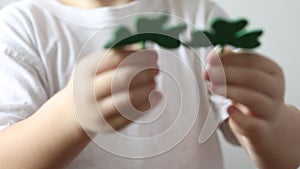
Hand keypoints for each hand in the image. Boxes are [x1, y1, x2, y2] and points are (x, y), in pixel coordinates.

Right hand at [64, 49, 160, 132]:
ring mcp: (98, 112)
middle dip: (145, 72)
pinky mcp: (109, 126)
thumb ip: (117, 53)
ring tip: (154, 82)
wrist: (74, 112)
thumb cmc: (90, 82)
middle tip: (156, 68)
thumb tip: (143, 45)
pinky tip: (157, 95)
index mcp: (85, 71)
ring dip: (148, 88)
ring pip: (129, 99)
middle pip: (123, 78)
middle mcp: (89, 92)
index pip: (115, 58)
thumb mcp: (96, 65)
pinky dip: (148, 104)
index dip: (138, 55)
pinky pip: (133, 115)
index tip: (153, 54)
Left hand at [204, 49, 299, 168]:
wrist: (265, 124)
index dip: (230, 59)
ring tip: (212, 88)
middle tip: (209, 73)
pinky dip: (238, 116)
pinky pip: (251, 123)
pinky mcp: (263, 128)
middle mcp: (275, 89)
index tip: (211, 59)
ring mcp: (271, 110)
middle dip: (227, 74)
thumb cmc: (250, 95)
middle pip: (253, 78)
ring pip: (254, 99)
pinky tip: (228, 109)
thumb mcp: (242, 77)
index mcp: (272, 71)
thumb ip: (227, 64)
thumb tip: (212, 56)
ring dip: (230, 91)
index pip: (253, 60)